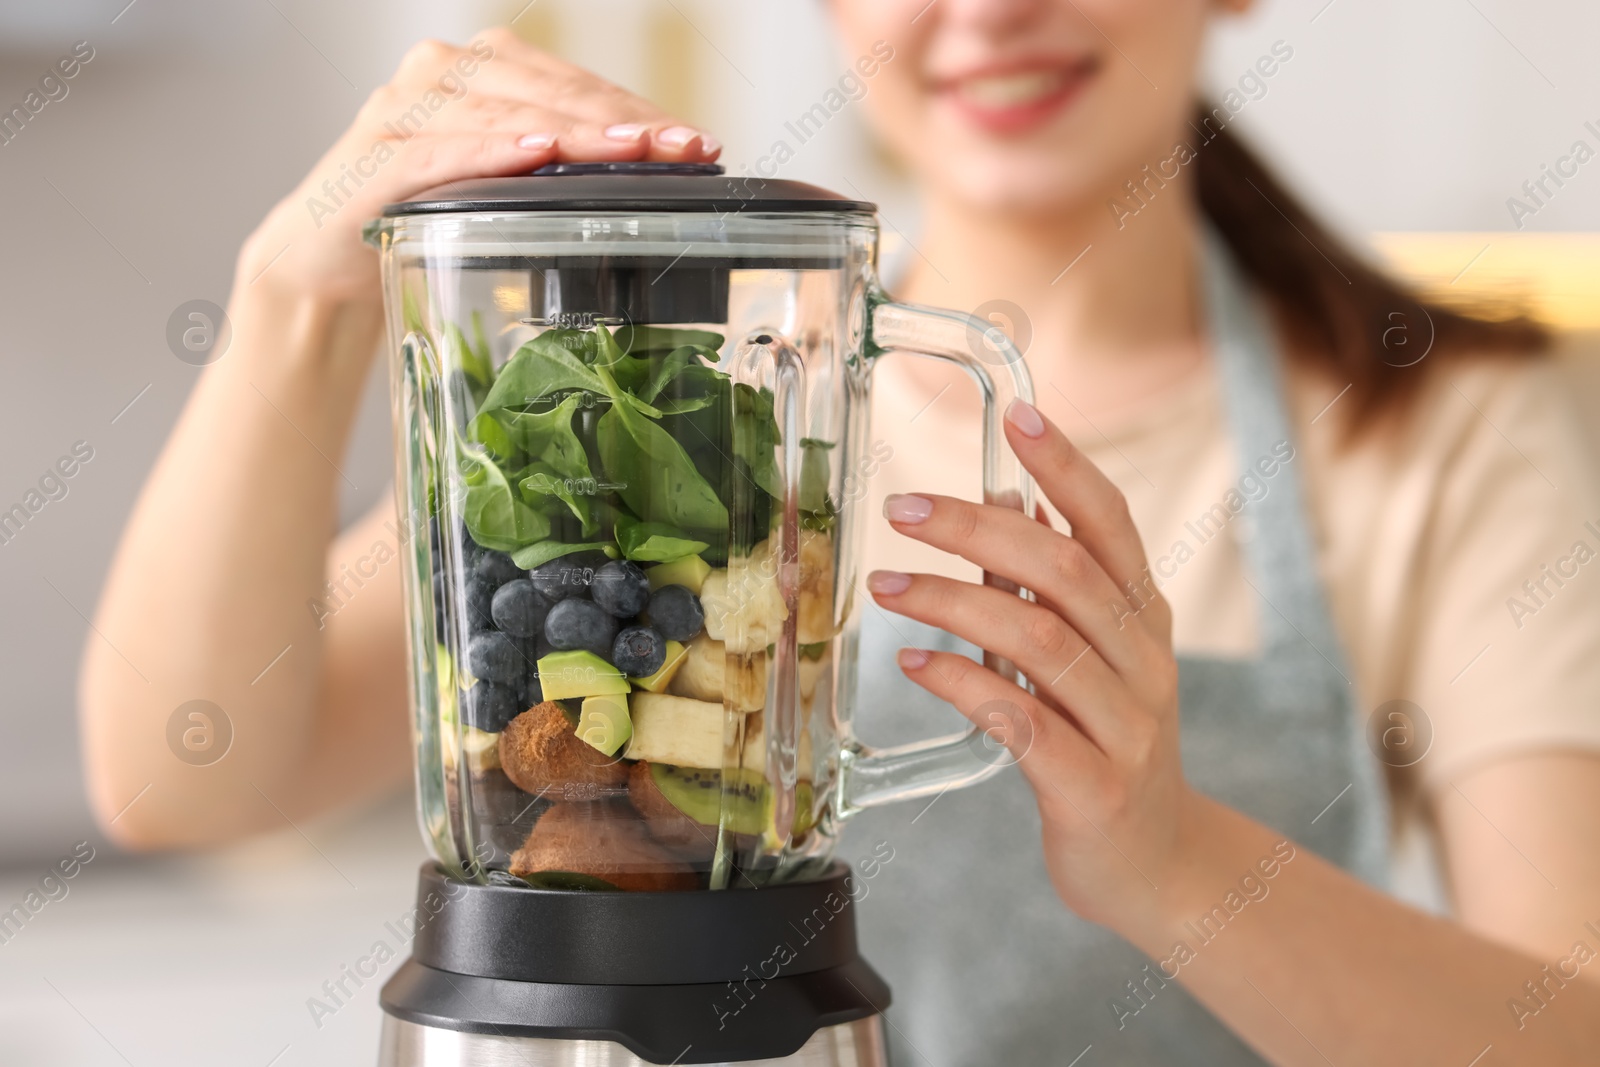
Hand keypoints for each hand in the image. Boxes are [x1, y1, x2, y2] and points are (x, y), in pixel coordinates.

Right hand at [238, 27, 719, 306]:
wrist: (325, 266)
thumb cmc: (425, 222)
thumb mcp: (504, 191)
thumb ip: (561, 168)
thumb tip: (657, 175)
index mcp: (479, 72)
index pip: (573, 82)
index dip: (637, 109)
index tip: (697, 141)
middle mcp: (439, 74)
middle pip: (546, 91)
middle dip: (620, 121)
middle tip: (680, 150)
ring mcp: (401, 110)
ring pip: (502, 114)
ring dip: (571, 133)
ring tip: (629, 151)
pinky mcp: (372, 159)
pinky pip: (439, 150)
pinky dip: (489, 152)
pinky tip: (536, 155)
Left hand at [867, 398, 1200, 931]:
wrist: (1156, 865)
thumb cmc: (1107, 746)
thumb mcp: (1091, 658)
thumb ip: (1051, 586)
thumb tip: (1007, 499)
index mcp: (1143, 618)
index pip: (1111, 524)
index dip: (1067, 466)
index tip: (1018, 414)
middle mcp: (1144, 661)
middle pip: (1066, 571)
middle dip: (979, 529)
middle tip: (904, 510)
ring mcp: (1127, 726)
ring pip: (1040, 640)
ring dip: (953, 601)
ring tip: (887, 586)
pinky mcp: (1094, 787)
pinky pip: (1024, 722)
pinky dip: (964, 685)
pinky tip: (915, 663)